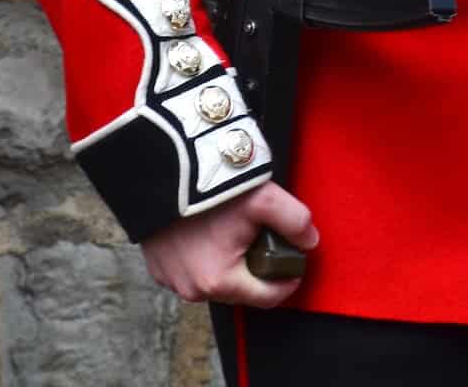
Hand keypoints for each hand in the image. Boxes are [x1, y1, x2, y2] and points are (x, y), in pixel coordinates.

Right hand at [141, 179, 317, 308]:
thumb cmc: (213, 189)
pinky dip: (202, 256)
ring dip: (228, 262)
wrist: (165, 170)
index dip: (287, 279)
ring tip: (233, 231)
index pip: (268, 298)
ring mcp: (171, 281)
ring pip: (215, 279)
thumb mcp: (264, 199)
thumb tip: (310, 240)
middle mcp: (193, 291)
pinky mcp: (157, 267)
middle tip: (261, 237)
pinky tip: (207, 232)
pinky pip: (190, 270)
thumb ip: (295, 221)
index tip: (294, 261)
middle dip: (256, 267)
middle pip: (240, 288)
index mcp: (220, 283)